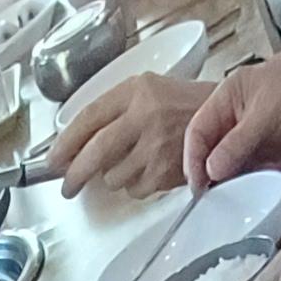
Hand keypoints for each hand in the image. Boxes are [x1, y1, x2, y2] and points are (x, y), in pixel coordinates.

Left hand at [58, 73, 205, 201]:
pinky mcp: (166, 172)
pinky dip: (135, 185)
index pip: (88, 118)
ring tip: (132, 162)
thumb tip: (75, 147)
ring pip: (112, 176)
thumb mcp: (148, 92)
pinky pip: (134, 190)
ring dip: (113, 177)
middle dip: (75, 174)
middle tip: (67, 185)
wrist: (226, 120)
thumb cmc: (184, 107)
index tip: (54, 159)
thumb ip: (113, 112)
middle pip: (95, 152)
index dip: (65, 142)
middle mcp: (146, 116)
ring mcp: (157, 146)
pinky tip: (149, 169)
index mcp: (137, 90)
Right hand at [184, 51, 280, 192]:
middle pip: (211, 158)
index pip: (198, 133)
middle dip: (212, 180)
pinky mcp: (272, 163)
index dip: (193, 160)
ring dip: (235, 190)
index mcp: (227, 101)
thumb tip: (211, 171)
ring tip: (238, 202)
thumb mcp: (263, 113)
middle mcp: (237, 125)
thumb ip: (235, 144)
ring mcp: (255, 145)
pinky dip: (257, 194)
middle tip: (215, 201)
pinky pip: (256, 184)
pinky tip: (259, 198)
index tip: (198, 186)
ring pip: (233, 175)